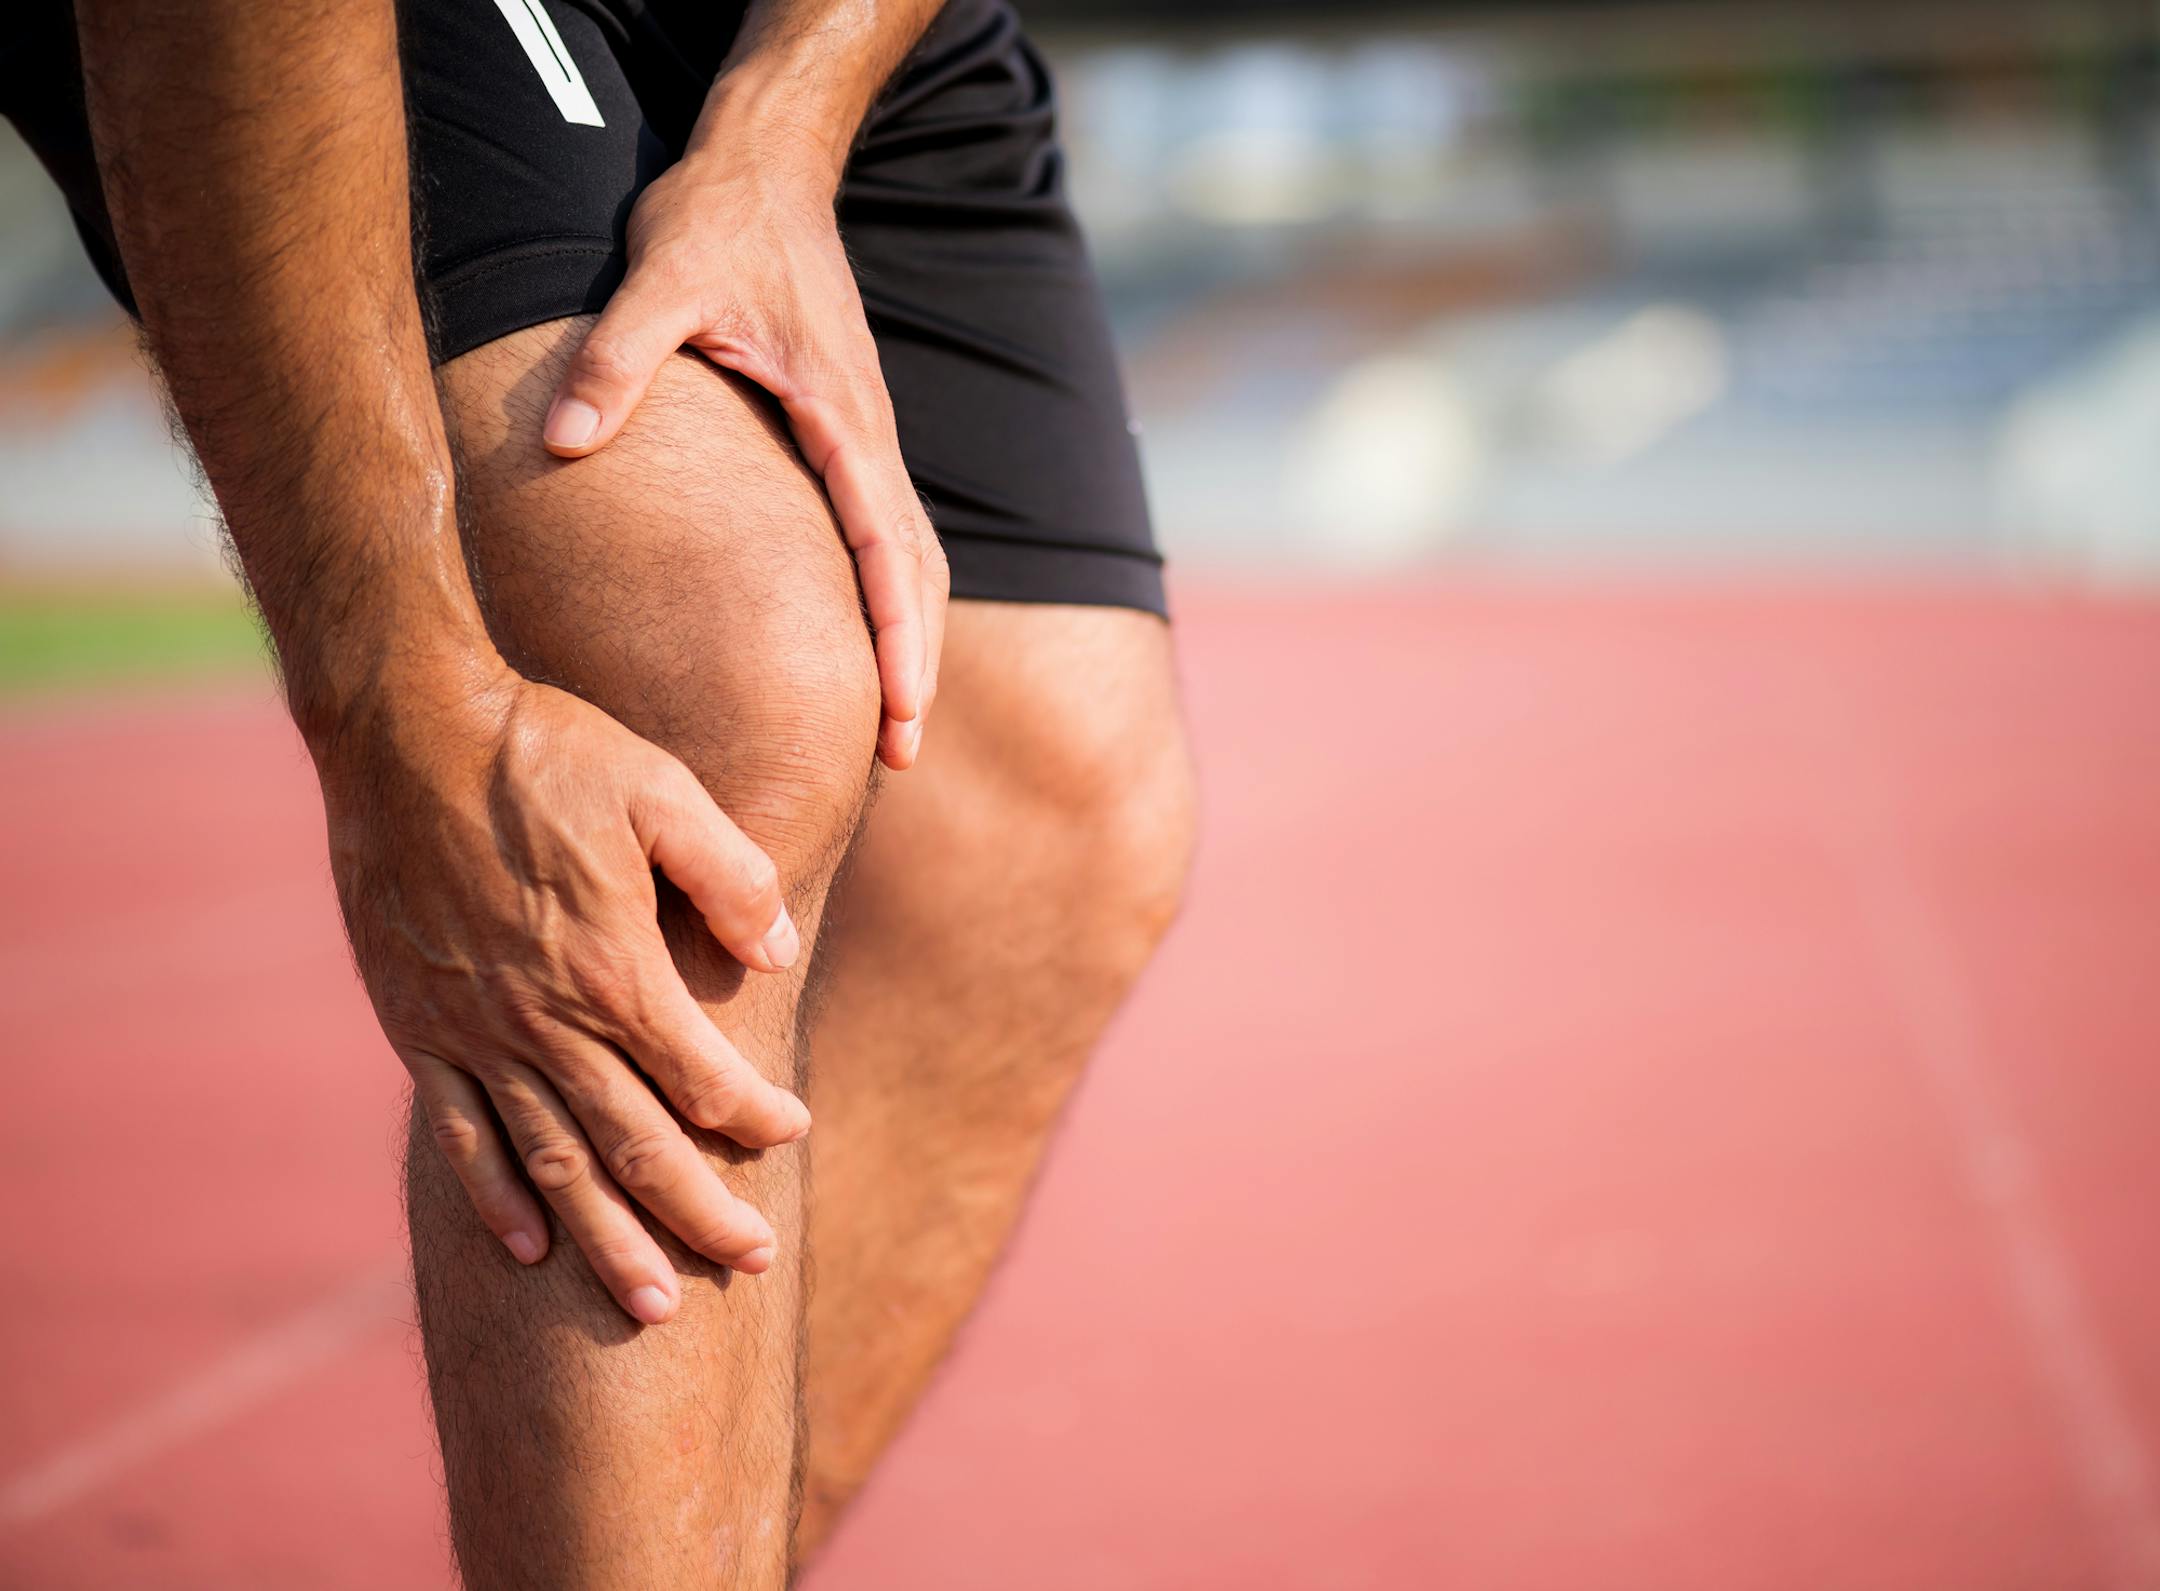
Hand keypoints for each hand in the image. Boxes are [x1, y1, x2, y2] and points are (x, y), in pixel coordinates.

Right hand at [319, 659, 807, 1324]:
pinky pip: (461, 1136)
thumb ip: (732, 876)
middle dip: (701, 1212)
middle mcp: (546, 1021)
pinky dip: (496, 1199)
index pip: (706, 1076)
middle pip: (638, 1146)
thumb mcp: (664, 790)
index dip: (758, 1114)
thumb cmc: (548, 752)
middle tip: (752, 1264)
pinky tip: (528, 1251)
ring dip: (607, 1240)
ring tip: (655, 1305)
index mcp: (616, 968)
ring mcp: (476, 1033)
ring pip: (554, 1165)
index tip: (793, 1133)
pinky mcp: (421, 1027)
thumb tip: (780, 953)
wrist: (406, 732)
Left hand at [539, 123, 947, 771]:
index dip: (895, 635)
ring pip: (911, 558)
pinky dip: (891, 595)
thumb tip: (563, 445)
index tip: (899, 710)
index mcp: (842, 417)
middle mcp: (868, 436)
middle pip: (916, 572)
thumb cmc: (718, 220)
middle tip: (901, 757)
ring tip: (896, 724)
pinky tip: (868, 639)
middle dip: (914, 665)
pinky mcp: (848, 432)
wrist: (767, 167)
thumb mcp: (658, 278)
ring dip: (909, 639)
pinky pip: (885, 532)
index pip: (884, 547)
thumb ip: (615, 362)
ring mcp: (865, 435)